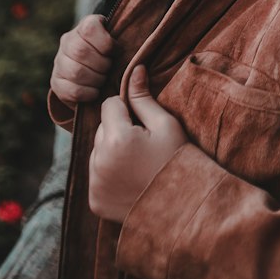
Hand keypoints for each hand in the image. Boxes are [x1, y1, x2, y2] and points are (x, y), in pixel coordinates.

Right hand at [50, 14, 115, 107]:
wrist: (95, 73)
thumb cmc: (113, 56)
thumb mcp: (118, 43)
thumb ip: (124, 40)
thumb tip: (137, 56)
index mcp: (84, 27)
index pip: (89, 29)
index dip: (106, 43)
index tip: (115, 52)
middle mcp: (68, 41)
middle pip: (81, 51)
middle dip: (101, 64)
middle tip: (109, 69)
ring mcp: (60, 62)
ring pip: (75, 71)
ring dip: (95, 79)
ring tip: (103, 81)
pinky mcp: (57, 82)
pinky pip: (71, 90)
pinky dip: (87, 93)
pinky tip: (95, 92)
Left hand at [88, 63, 190, 223]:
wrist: (184, 209)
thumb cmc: (178, 160)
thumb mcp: (165, 124)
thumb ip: (143, 97)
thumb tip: (135, 69)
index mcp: (116, 138)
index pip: (109, 105)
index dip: (128, 110)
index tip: (145, 125)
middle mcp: (99, 161)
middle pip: (101, 129)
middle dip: (117, 131)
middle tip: (144, 147)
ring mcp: (95, 184)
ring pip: (97, 152)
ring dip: (111, 152)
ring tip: (139, 165)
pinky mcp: (95, 201)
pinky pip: (96, 176)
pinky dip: (108, 176)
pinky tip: (131, 181)